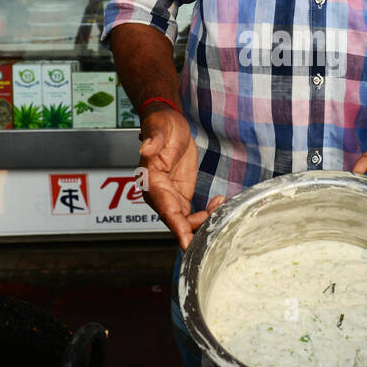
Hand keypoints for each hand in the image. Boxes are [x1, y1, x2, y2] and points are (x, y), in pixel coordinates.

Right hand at [138, 104, 223, 248]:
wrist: (168, 121)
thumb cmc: (160, 124)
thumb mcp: (158, 128)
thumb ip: (152, 140)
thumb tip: (145, 149)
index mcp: (151, 183)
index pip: (165, 211)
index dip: (177, 229)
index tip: (188, 245)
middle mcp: (159, 195)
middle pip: (177, 222)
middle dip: (196, 229)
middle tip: (218, 225)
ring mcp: (170, 197)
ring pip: (186, 221)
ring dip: (205, 220)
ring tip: (221, 203)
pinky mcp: (180, 194)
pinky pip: (192, 213)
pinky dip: (207, 213)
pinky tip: (219, 202)